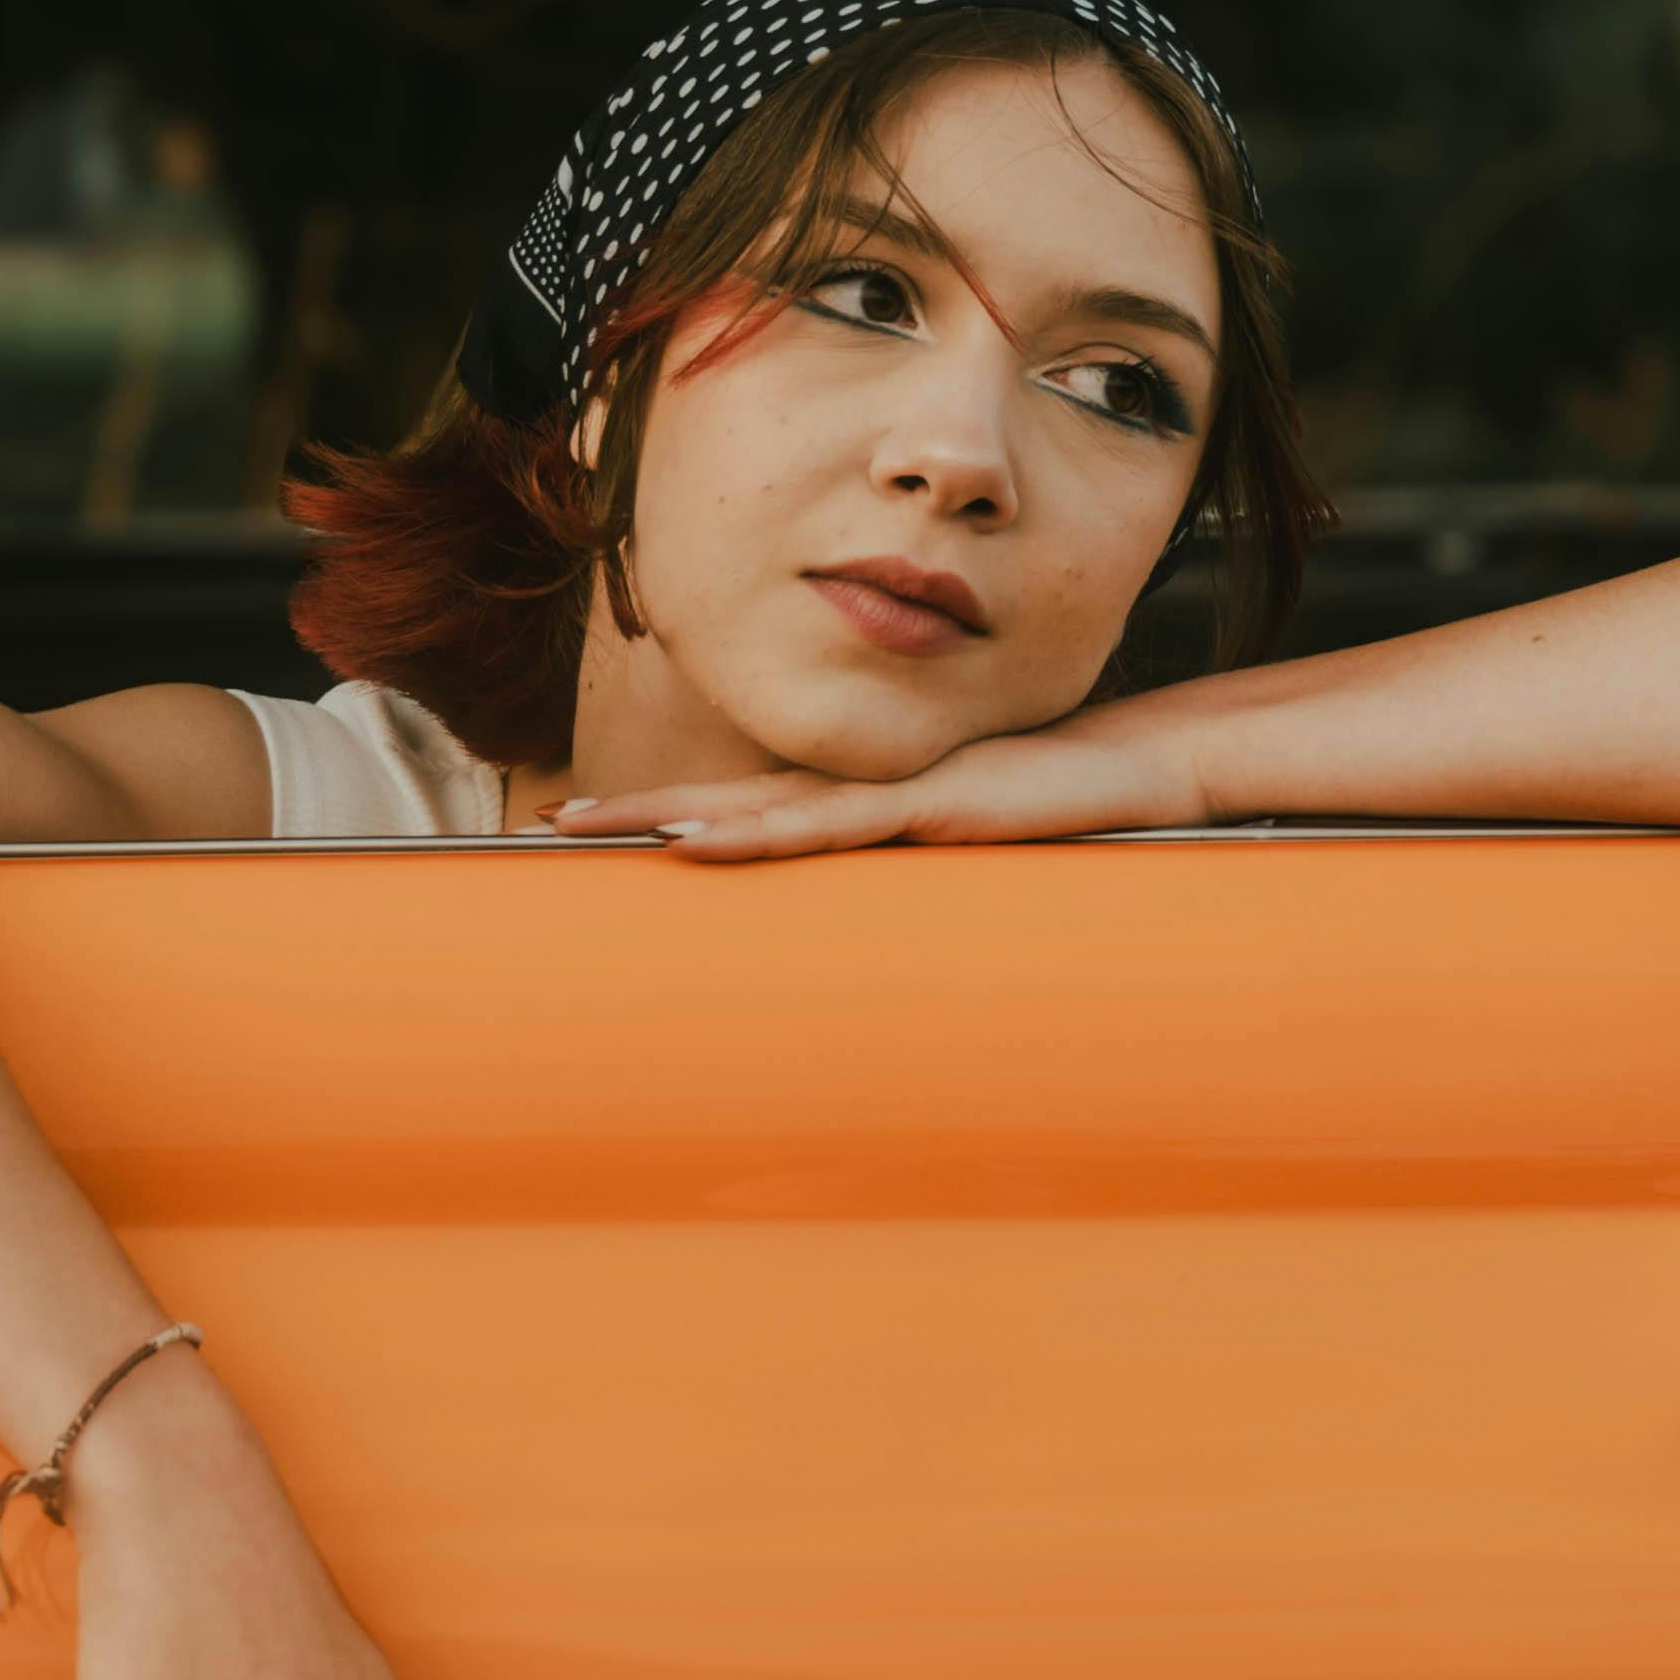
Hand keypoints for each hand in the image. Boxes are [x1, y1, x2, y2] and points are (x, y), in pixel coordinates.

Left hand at [554, 703, 1206, 855]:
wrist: (1127, 769)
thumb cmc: (1048, 808)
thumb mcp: (961, 846)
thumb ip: (910, 860)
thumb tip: (873, 909)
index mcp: (857, 803)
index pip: (745, 808)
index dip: (671, 813)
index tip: (599, 825)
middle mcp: (855, 793)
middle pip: (725, 803)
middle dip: (637, 813)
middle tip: (553, 823)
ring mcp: (882, 798)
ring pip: (754, 811)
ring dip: (669, 817)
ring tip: (595, 827)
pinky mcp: (918, 810)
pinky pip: (818, 828)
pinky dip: (749, 835)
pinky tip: (692, 840)